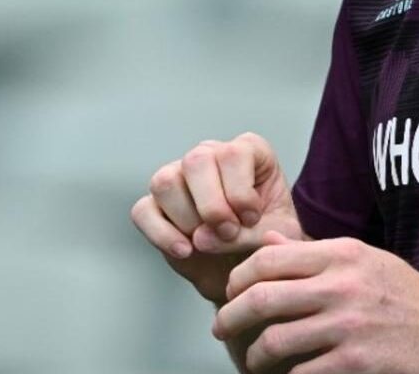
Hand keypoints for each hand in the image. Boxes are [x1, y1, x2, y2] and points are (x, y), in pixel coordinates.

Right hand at [130, 132, 303, 303]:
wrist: (247, 267)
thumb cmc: (266, 240)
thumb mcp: (275, 236)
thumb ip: (249, 234)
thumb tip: (198, 238)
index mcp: (246, 152)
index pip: (232, 154)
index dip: (240, 192)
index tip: (251, 219)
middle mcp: (209, 156)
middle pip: (195, 162)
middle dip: (212, 206)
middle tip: (228, 232)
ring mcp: (177, 176)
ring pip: (166, 182)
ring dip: (188, 220)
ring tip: (208, 242)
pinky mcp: (155, 204)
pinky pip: (143, 210)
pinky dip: (161, 234)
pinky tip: (185, 251)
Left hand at [213, 232, 418, 373]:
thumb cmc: (406, 295)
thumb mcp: (363, 259)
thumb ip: (313, 253)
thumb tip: (267, 242)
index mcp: (340, 255)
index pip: (267, 259)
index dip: (238, 278)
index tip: (230, 293)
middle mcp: (342, 287)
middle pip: (262, 298)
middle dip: (230, 317)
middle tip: (221, 328)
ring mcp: (350, 327)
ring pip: (276, 341)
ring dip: (254, 356)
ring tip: (253, 360)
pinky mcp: (358, 365)